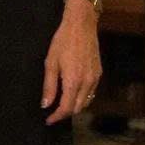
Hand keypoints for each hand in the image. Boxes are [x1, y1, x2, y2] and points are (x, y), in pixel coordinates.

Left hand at [42, 0, 101, 123]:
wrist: (82, 24)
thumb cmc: (62, 41)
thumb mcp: (50, 62)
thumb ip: (49, 86)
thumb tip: (46, 105)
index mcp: (73, 81)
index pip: (66, 108)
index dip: (56, 117)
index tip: (48, 120)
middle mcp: (87, 82)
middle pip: (77, 108)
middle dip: (65, 113)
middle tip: (53, 112)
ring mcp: (95, 78)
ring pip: (86, 101)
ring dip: (74, 106)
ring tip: (62, 104)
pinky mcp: (99, 73)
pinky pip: (91, 92)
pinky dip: (82, 98)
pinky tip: (74, 93)